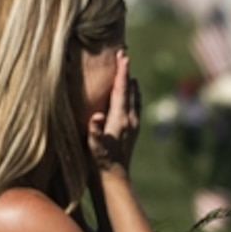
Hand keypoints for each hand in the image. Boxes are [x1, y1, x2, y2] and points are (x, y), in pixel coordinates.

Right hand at [88, 50, 139, 174]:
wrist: (113, 177)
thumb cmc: (100, 161)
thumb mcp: (95, 146)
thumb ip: (96, 131)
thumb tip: (97, 117)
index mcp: (121, 119)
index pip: (122, 90)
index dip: (122, 72)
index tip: (123, 55)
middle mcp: (130, 119)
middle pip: (130, 89)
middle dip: (126, 72)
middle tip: (123, 54)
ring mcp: (133, 124)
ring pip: (134, 97)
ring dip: (130, 82)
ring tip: (127, 69)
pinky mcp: (132, 129)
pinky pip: (134, 105)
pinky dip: (132, 94)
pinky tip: (131, 92)